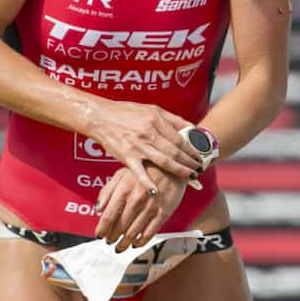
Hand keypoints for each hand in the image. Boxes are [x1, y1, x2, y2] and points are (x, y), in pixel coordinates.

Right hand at [85, 101, 202, 194]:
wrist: (100, 117)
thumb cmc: (126, 112)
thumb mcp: (151, 109)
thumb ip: (171, 119)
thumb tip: (191, 127)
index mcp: (156, 119)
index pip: (180, 138)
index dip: (192, 149)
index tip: (200, 156)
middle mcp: (149, 133)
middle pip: (175, 151)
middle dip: (190, 162)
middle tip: (199, 169)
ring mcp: (138, 146)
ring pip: (164, 161)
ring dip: (179, 171)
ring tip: (190, 177)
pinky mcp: (126, 156)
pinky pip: (139, 172)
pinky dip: (147, 182)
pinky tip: (155, 191)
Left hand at [93, 166, 185, 250]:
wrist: (171, 166)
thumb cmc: (144, 170)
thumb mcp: (122, 174)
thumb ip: (107, 191)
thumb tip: (97, 208)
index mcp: (124, 189)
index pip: (108, 216)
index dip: (102, 229)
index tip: (99, 235)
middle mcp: (136, 200)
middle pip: (119, 227)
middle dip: (112, 237)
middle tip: (109, 241)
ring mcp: (150, 207)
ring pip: (133, 233)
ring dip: (124, 243)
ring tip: (120, 246)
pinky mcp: (163, 213)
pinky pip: (149, 233)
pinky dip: (140, 241)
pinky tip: (136, 243)